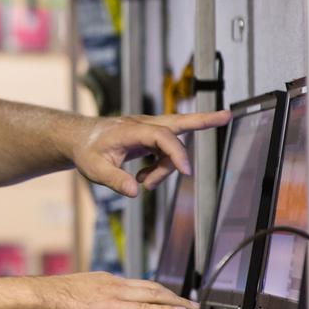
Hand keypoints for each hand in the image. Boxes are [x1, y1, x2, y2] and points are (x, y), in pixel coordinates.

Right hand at [33, 272, 196, 308]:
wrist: (39, 298)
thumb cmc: (48, 302)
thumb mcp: (73, 299)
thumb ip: (87, 306)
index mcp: (102, 281)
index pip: (136, 286)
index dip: (155, 292)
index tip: (168, 298)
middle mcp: (112, 283)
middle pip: (151, 287)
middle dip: (172, 295)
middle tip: (189, 303)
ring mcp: (114, 293)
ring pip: (154, 295)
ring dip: (174, 302)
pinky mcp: (113, 307)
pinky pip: (146, 308)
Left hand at [72, 110, 231, 196]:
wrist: (80, 138)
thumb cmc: (87, 151)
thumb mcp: (94, 170)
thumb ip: (114, 180)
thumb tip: (135, 192)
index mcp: (129, 130)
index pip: (161, 136)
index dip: (176, 153)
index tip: (186, 171)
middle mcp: (142, 125)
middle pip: (179, 121)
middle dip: (204, 120)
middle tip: (227, 115)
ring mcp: (148, 128)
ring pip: (172, 144)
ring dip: (165, 168)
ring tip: (143, 183)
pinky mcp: (150, 136)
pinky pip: (166, 151)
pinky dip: (161, 166)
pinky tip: (143, 177)